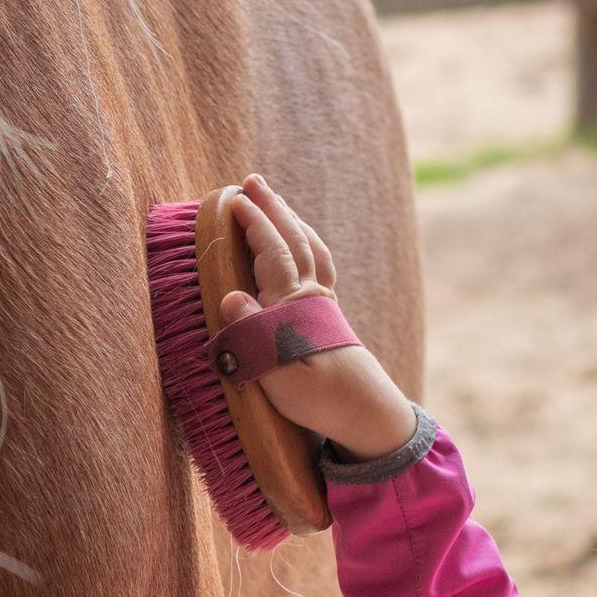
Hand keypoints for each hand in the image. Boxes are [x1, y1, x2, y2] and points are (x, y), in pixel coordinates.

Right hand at [218, 173, 416, 460]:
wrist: (368, 415)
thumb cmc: (320, 400)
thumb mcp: (280, 377)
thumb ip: (253, 336)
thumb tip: (229, 297)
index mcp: (294, 306)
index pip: (272, 253)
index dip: (254, 224)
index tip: (232, 199)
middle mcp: (311, 297)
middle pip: (292, 240)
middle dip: (271, 208)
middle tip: (251, 182)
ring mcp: (323, 304)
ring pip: (308, 248)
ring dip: (289, 221)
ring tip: (274, 202)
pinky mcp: (328, 317)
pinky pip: (318, 265)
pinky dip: (306, 244)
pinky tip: (300, 244)